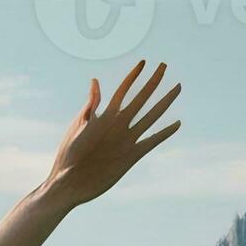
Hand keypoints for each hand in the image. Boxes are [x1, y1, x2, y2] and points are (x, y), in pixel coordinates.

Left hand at [43, 61, 181, 207]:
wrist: (71, 182)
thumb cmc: (69, 155)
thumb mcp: (79, 127)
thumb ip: (91, 106)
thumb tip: (95, 81)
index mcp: (105, 116)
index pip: (122, 90)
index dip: (133, 76)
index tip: (143, 62)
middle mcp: (119, 125)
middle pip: (140, 98)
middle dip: (152, 82)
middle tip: (164, 65)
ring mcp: (127, 139)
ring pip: (151, 116)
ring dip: (164, 102)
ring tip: (176, 88)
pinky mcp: (132, 156)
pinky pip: (152, 141)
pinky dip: (164, 133)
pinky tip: (176, 124)